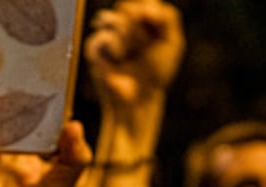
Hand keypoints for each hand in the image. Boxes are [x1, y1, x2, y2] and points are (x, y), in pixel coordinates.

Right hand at [85, 0, 183, 115]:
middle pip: (126, 6)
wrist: (140, 98)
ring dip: (127, 38)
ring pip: (113, 18)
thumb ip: (168, 16)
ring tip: (131, 54)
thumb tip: (144, 9)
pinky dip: (116, 48)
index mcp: (141, 17)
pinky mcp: (94, 47)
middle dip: (138, 28)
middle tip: (143, 46)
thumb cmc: (157, 71)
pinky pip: (105, 36)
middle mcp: (122, 22)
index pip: (141, 0)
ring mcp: (107, 33)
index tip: (155, 24)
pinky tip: (119, 59)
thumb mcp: (172, 41)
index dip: (148, 10)